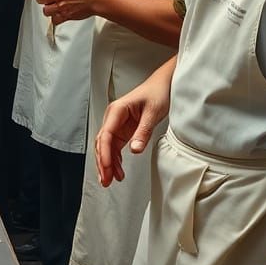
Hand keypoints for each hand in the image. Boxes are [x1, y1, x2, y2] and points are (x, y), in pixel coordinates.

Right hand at [94, 65, 172, 184]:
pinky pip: (114, 147)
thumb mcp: (153, 112)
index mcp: (116, 111)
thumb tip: (135, 150)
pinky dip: (115, 160)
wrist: (163, 84)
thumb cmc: (157, 92)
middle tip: (106, 180)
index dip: (104, 153)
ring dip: (107, 164)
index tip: (106, 167)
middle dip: (102, 162)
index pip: (105, 135)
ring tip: (111, 180)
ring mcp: (117, 125)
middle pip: (102, 143)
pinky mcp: (123, 130)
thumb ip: (143, 132)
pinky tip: (118, 170)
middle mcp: (113, 118)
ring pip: (106, 147)